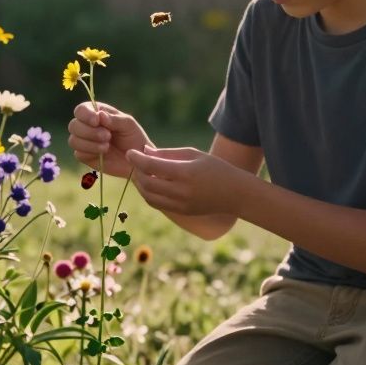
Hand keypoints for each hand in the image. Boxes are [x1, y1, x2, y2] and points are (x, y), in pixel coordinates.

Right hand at [67, 102, 150, 177]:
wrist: (137, 159)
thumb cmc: (133, 137)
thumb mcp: (128, 124)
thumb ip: (114, 119)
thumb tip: (99, 115)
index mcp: (96, 113)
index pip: (81, 110)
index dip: (85, 115)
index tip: (97, 121)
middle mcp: (87, 126)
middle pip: (73, 125)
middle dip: (89, 132)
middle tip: (108, 136)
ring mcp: (84, 141)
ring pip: (73, 140)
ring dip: (90, 143)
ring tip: (106, 146)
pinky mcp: (84, 156)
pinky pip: (78, 153)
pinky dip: (90, 152)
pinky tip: (103, 153)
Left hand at [125, 146, 248, 216]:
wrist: (235, 194)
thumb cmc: (215, 168)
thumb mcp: (193, 154)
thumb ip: (168, 153)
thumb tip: (145, 151)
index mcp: (185, 173)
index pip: (151, 166)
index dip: (137, 158)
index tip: (130, 151)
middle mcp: (181, 191)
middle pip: (146, 183)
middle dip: (136, 171)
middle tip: (135, 161)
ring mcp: (180, 204)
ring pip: (148, 196)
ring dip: (140, 184)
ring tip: (141, 172)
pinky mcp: (181, 212)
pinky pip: (157, 203)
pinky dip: (148, 194)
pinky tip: (150, 183)